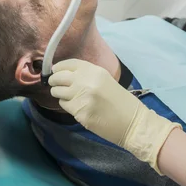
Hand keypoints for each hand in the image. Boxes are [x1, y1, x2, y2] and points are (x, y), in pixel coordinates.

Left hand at [49, 59, 179, 172]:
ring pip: (58, 92)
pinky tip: (75, 106)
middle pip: (59, 77)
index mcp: (94, 70)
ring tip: (66, 96)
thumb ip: (87, 75)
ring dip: (59, 93)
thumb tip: (66, 74)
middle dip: (54, 80)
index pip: (68, 64)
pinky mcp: (79, 112)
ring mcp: (81, 96)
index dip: (58, 67)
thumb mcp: (105, 80)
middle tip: (54, 84)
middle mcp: (86, 80)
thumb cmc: (120, 100)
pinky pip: (64, 105)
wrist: (131, 121)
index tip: (55, 70)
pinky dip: (66, 105)